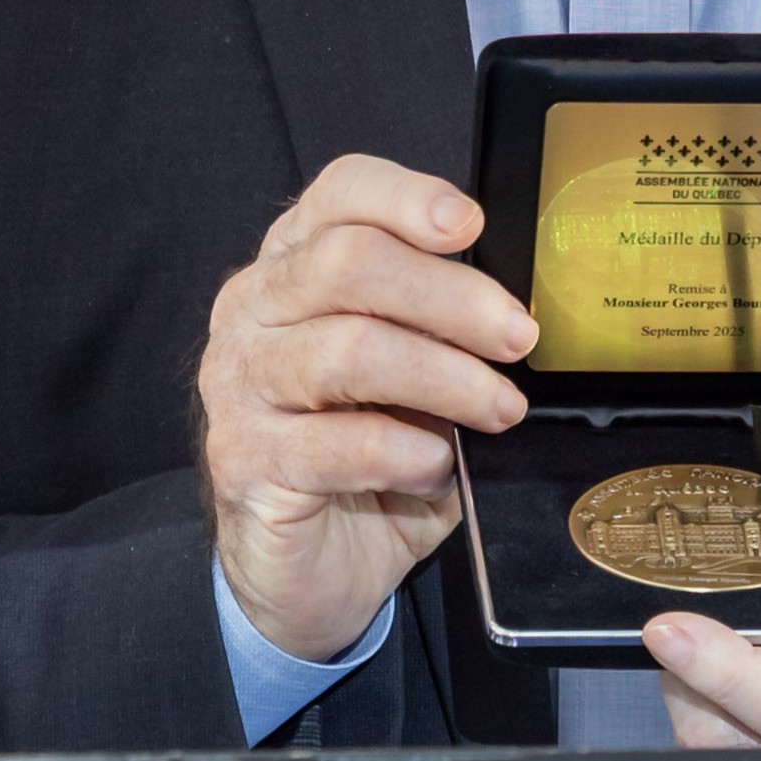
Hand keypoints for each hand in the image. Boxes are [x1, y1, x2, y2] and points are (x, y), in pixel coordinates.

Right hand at [197, 155, 536, 662]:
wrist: (311, 567)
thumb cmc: (373, 456)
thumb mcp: (418, 374)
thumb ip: (446, 329)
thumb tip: (522, 310)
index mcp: (295, 263)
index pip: (340, 193)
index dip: (407, 197)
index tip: (471, 225)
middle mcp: (252, 308)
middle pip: (347, 264)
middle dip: (450, 297)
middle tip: (518, 338)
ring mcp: (237, 383)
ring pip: (347, 350)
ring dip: (443, 378)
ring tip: (500, 410)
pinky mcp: (241, 458)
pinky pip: (334, 445)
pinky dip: (404, 452)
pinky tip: (437, 465)